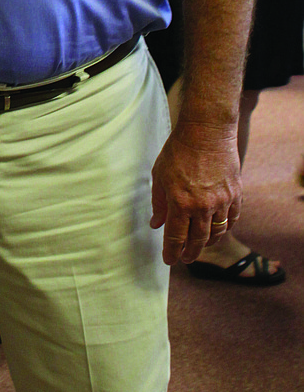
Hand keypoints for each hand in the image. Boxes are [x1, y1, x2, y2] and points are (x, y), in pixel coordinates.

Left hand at [150, 118, 241, 265]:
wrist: (207, 131)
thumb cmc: (178, 150)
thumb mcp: (160, 175)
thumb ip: (159, 203)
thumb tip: (156, 223)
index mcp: (181, 203)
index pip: (176, 237)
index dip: (172, 252)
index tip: (169, 260)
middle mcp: (203, 206)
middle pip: (198, 240)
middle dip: (190, 252)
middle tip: (185, 259)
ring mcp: (222, 201)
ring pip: (216, 232)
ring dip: (207, 243)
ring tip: (199, 246)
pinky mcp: (235, 194)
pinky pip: (232, 219)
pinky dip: (225, 227)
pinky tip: (218, 230)